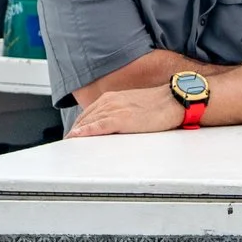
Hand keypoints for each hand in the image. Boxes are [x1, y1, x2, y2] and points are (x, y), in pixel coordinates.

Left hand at [67, 85, 185, 136]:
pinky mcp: (121, 119)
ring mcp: (115, 109)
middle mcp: (110, 101)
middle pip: (85, 118)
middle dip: (75, 130)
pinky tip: (77, 137)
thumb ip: (121, 112)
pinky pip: (98, 126)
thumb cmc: (159, 105)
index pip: (89, 113)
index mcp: (113, 98)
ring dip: (76, 133)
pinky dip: (85, 132)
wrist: (174, 100)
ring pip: (88, 122)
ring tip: (68, 142)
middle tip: (67, 141)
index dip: (79, 125)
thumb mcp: (134, 106)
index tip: (73, 134)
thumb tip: (114, 125)